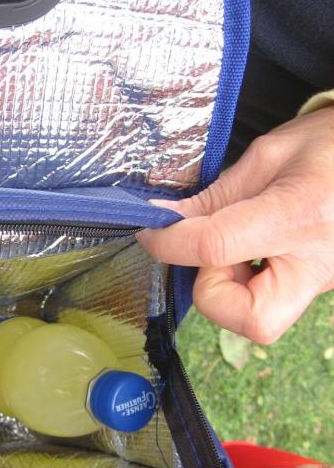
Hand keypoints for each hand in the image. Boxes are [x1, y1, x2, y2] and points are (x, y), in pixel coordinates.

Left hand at [137, 106, 333, 343]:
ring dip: (229, 289)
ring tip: (241, 247)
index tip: (152, 231)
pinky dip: (245, 286)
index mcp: (300, 215)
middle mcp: (317, 263)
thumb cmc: (327, 145)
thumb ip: (212, 197)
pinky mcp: (316, 292)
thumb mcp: (266, 157)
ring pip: (257, 322)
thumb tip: (163, 221)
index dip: (170, 244)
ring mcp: (322, 284)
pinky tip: (254, 254)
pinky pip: (266, 307)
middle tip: (218, 251)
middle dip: (215, 291)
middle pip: (251, 320)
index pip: (215, 247)